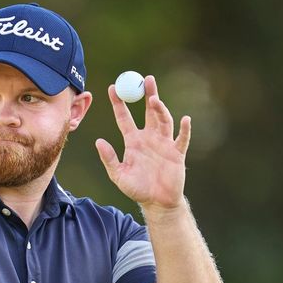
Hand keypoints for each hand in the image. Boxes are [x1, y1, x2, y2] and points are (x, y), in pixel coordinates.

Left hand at [95, 75, 190, 212]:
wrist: (157, 202)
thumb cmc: (137, 189)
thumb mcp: (119, 175)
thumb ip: (109, 159)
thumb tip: (98, 141)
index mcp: (133, 141)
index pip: (124, 117)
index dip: (119, 103)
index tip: (113, 87)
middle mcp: (149, 138)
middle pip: (148, 111)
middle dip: (147, 94)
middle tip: (145, 79)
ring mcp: (164, 144)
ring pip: (164, 121)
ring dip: (160, 109)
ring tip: (154, 99)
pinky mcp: (177, 154)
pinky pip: (182, 139)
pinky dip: (184, 130)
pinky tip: (184, 120)